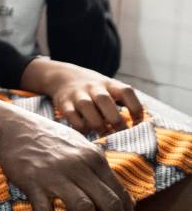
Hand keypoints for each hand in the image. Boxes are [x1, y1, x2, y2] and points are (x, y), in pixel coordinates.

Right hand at [0, 110, 137, 210]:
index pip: (120, 194)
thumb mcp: (78, 146)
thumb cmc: (46, 139)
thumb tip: (118, 193)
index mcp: (94, 158)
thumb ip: (97, 168)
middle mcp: (79, 165)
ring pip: (84, 209)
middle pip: (108, 203)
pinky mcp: (32, 181)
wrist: (10, 127)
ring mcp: (55, 173)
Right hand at [21, 58, 143, 134]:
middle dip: (115, 120)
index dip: (135, 108)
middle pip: (104, 100)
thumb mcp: (111, 89)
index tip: (138, 123)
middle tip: (121, 134)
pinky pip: (71, 116)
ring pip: (87, 106)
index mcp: (110, 84)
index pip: (126, 92)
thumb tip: (146, 124)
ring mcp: (77, 94)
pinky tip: (87, 131)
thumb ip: (126, 103)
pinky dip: (81, 126)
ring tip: (104, 134)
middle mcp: (93, 87)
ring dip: (97, 124)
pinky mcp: (64, 103)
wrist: (63, 76)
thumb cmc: (95, 90)